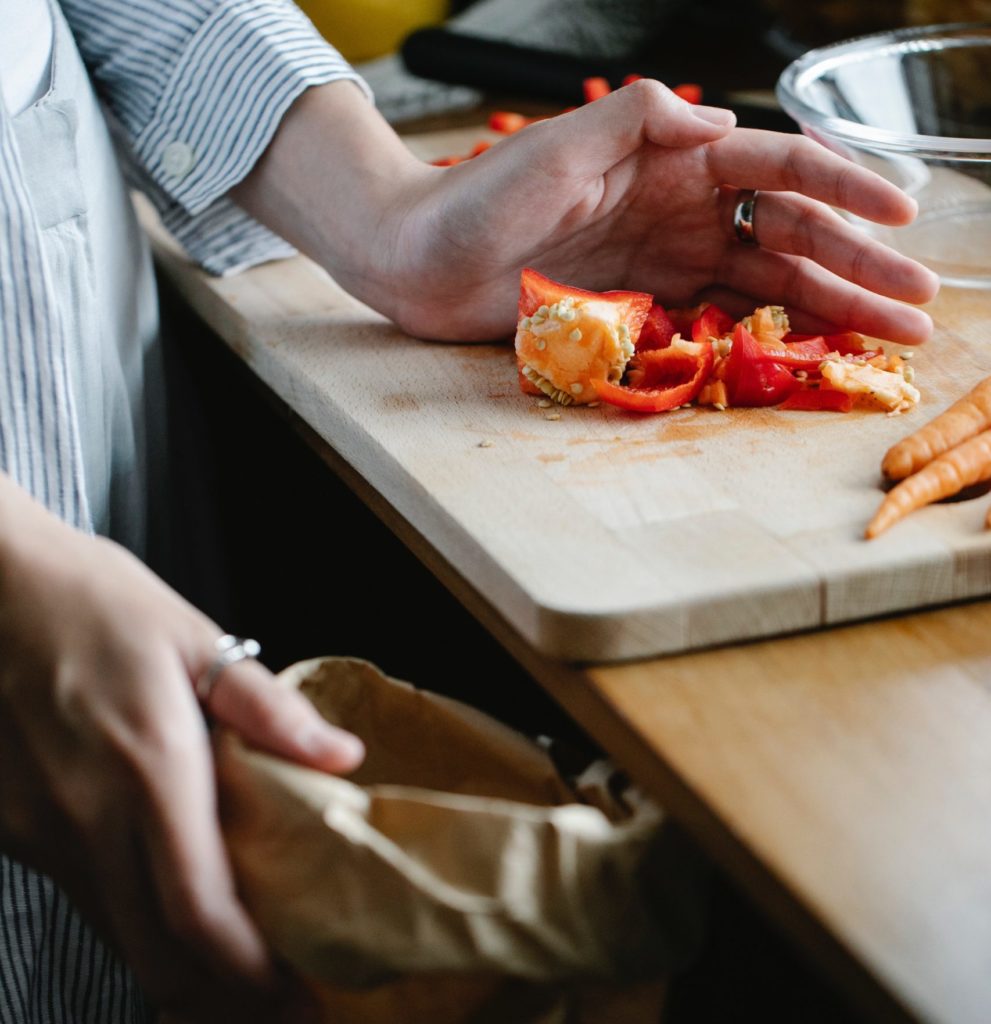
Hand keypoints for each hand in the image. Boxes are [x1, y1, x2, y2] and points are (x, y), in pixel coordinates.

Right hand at [0, 477, 362, 1021]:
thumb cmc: (95, 602)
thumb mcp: (193, 639)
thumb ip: (266, 709)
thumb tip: (340, 756)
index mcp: (149, 767)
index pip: (199, 908)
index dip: (247, 971)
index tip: (292, 991)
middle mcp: (87, 815)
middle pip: (152, 952)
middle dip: (216, 997)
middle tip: (272, 1003)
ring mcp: (39, 829)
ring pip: (112, 933)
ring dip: (174, 967)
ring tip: (232, 970)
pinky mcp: (11, 826)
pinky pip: (79, 896)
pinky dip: (128, 922)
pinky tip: (164, 907)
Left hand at [236, 80, 937, 344]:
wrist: (420, 260)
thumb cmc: (476, 197)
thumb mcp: (558, 144)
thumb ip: (639, 121)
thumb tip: (721, 121)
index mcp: (672, 159)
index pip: (776, 167)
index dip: (844, 188)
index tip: (902, 217)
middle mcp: (681, 208)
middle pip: (789, 233)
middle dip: (858, 266)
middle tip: (921, 304)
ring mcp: (665, 259)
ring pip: (766, 280)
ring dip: (831, 307)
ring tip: (892, 337)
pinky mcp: (643, 305)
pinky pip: (720, 317)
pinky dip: (768, 332)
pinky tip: (813, 350)